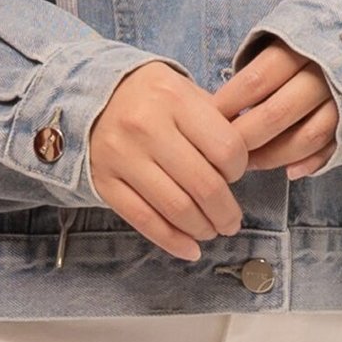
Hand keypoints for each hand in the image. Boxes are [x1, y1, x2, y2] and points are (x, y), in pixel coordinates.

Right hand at [87, 61, 250, 262]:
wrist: (91, 97)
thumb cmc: (151, 99)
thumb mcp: (184, 91)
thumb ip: (216, 121)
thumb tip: (250, 162)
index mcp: (174, 99)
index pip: (226, 148)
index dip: (240, 169)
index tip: (236, 175)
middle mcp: (146, 126)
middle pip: (204, 184)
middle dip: (226, 212)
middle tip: (232, 221)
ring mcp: (122, 156)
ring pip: (176, 208)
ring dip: (203, 229)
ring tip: (212, 231)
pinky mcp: (104, 181)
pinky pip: (144, 220)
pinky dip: (172, 241)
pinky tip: (190, 249)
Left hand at [212, 38, 339, 178]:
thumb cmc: (318, 38)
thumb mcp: (289, 32)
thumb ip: (262, 61)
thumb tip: (223, 101)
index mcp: (301, 46)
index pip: (256, 80)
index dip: (229, 103)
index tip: (209, 118)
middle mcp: (325, 73)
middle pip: (277, 113)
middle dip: (245, 136)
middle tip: (222, 150)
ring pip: (305, 137)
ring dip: (273, 156)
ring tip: (249, 163)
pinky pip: (332, 148)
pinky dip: (310, 163)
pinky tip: (289, 171)